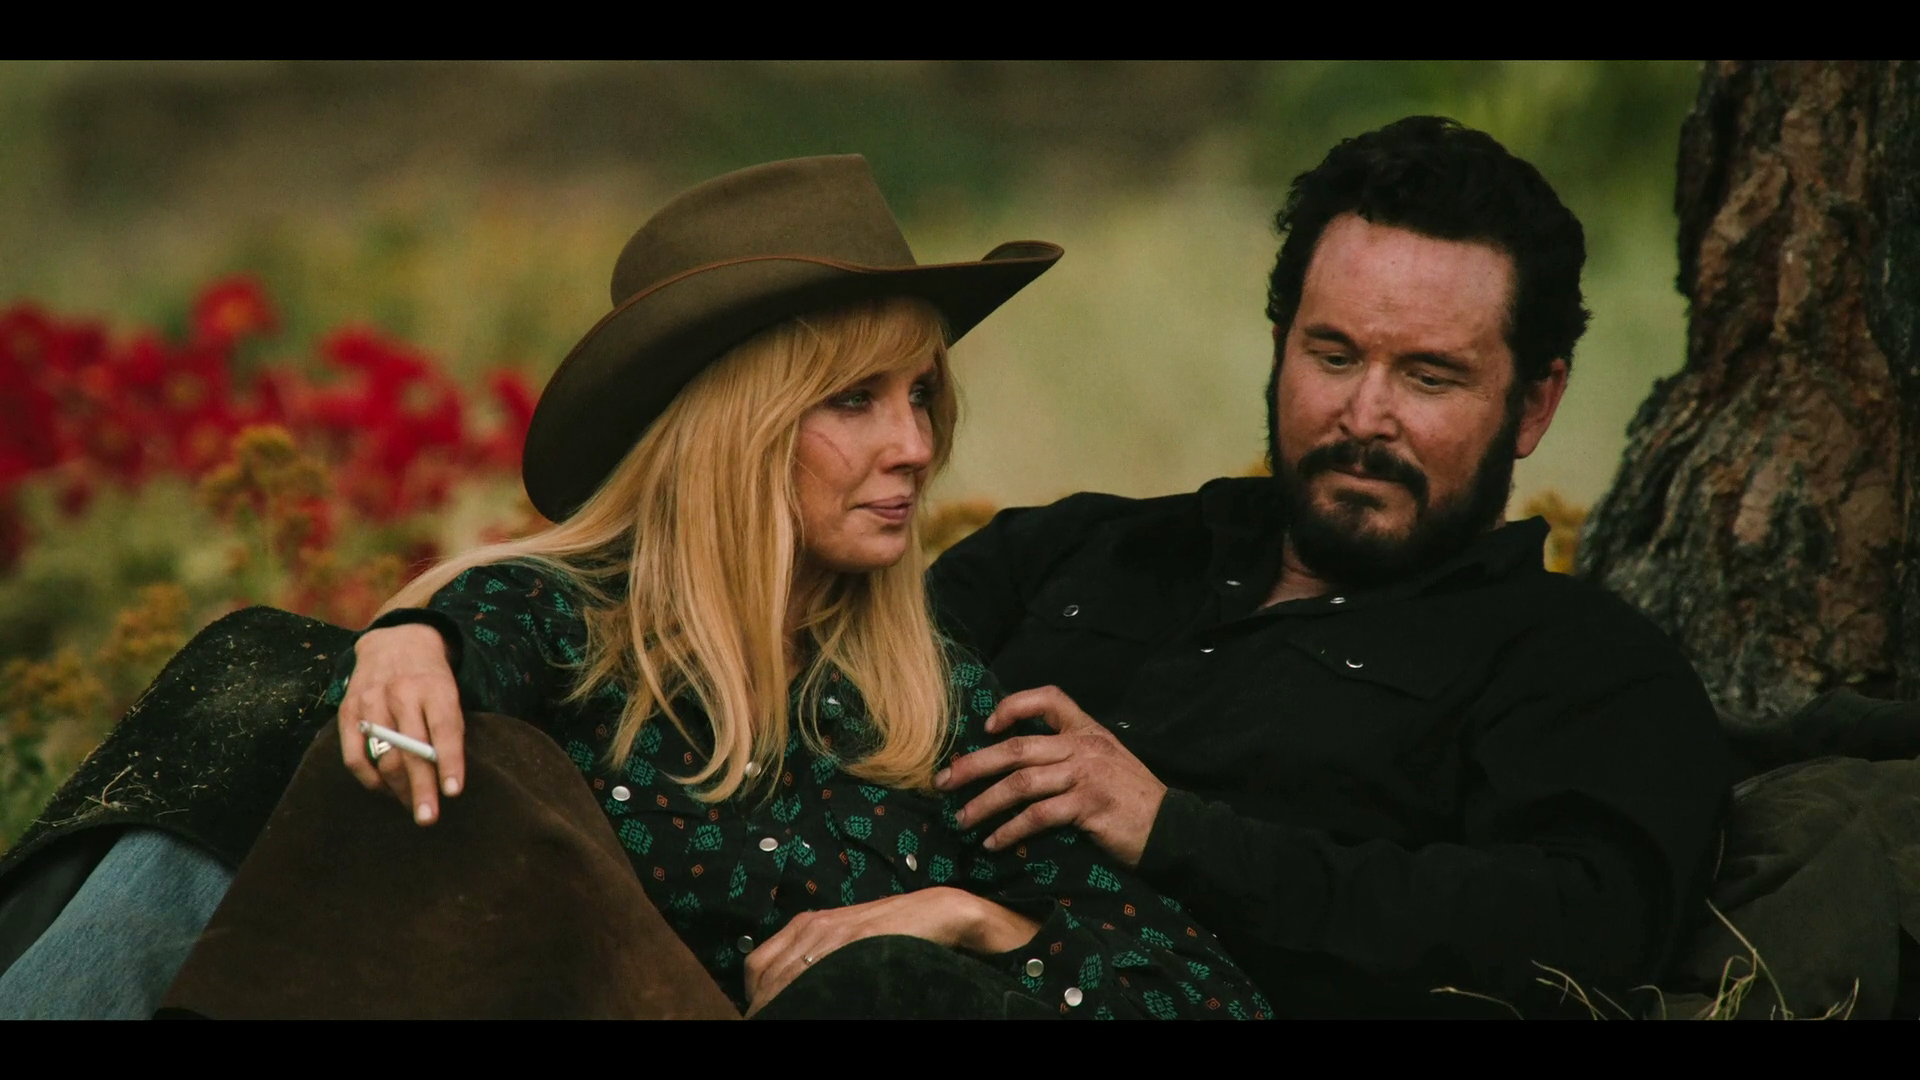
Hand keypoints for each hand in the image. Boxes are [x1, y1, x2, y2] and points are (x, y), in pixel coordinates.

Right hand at [336, 622, 465, 825]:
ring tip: (412, 806)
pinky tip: (384, 789)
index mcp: (434, 687)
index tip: (453, 793)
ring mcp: (371, 702)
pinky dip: (369, 778)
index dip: (449, 762)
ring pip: (383, 756)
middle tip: (428, 817)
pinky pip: (354, 755)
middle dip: (421, 789)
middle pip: (411, 750)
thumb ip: (449, 728)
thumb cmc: (431, 677)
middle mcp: (401, 693)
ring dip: (397, 789)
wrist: (395, 641)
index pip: (444, 729)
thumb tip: (449, 778)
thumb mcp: (449, 692)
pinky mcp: (348, 711)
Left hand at [742, 887, 1037, 1015]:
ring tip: (787, 1019)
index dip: (756, 996)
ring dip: (783, 1004)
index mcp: (806, 924)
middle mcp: (812, 926)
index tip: (765, 1013)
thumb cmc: (892, 932)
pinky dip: (806, 997)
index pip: (758, 966)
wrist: (934, 913)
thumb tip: (796, 991)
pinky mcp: (852, 941)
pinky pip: (816, 976)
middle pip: (767, 976)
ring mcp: (831, 933)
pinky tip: (816, 1007)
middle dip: (766, 1004)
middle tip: (771, 1020)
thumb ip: (818, 958)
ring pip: (787, 979)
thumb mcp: (847, 940)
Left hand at [934, 685, 1165, 867]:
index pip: (1048, 698)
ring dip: (985, 803)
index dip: (1013, 706)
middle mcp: (1083, 746)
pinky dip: (1011, 830)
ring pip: (1021, 783)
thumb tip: (1020, 765)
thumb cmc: (1134, 799)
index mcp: (1087, 730)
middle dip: (974, 765)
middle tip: (943, 782)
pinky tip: (995, 843)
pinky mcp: (1088, 807)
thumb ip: (1071, 754)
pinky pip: (1038, 816)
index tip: (987, 726)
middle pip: (1017, 747)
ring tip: (962, 820)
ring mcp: (1085, 776)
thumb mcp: (1107, 760)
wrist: (1172, 828)